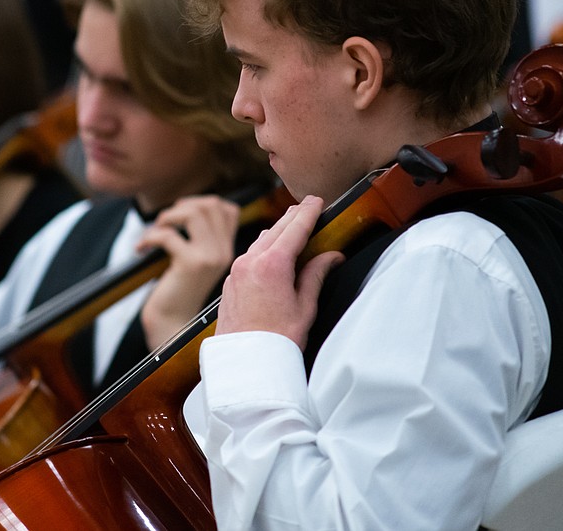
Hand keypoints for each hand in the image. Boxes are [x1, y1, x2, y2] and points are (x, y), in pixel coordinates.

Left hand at [137, 195, 239, 347]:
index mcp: (228, 250)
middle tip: (165, 222)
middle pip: (211, 205)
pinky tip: (141, 249)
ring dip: (168, 216)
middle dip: (183, 206)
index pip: (228, 209)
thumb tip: (187, 207)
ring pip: (194, 213)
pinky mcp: (190, 265)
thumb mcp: (196, 262)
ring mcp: (209, 258)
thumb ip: (200, 239)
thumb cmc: (177, 291)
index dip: (201, 203)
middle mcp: (224, 252)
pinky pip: (168, 235)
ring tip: (156, 230)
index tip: (181, 216)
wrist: (172, 325)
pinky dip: (149, 237)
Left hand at [216, 197, 343, 347]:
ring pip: (261, 240)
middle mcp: (250, 261)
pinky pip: (249, 254)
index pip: (295, 228)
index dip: (309, 211)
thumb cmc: (276, 339)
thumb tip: (332, 256)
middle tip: (307, 207)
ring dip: (277, 231)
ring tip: (293, 227)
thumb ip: (316, 275)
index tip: (317, 201)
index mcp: (272, 265)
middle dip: (293, 216)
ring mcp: (237, 270)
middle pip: (276, 228)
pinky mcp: (230, 281)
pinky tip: (273, 252)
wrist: (244, 362)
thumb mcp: (305, 307)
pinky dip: (264, 247)